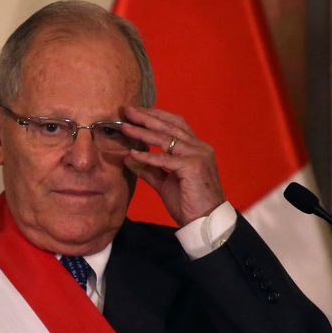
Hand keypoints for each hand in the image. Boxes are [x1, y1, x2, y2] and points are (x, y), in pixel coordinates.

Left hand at [122, 106, 224, 226]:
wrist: (205, 222)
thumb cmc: (189, 204)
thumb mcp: (167, 183)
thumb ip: (152, 170)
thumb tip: (132, 159)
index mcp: (196, 148)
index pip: (175, 124)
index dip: (156, 116)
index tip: (137, 113)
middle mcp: (200, 147)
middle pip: (170, 126)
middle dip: (147, 117)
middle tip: (128, 110)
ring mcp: (198, 155)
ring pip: (166, 139)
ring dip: (143, 132)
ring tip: (126, 127)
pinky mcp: (194, 167)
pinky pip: (165, 160)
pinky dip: (147, 157)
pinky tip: (131, 154)